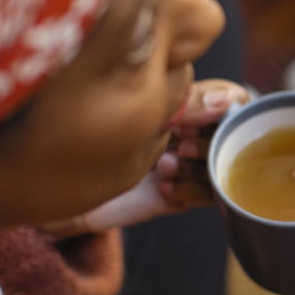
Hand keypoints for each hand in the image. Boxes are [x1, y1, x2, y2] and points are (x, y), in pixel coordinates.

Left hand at [42, 80, 249, 235]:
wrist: (60, 180)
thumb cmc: (97, 133)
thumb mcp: (145, 109)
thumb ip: (188, 100)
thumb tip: (228, 98)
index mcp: (185, 102)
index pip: (233, 98)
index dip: (224, 107)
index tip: (193, 116)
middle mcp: (192, 132)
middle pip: (233, 132)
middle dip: (208, 140)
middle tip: (179, 145)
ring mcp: (189, 165)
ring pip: (225, 164)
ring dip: (199, 167)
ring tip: (165, 167)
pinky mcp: (181, 195)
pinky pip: (210, 195)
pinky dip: (192, 190)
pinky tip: (164, 186)